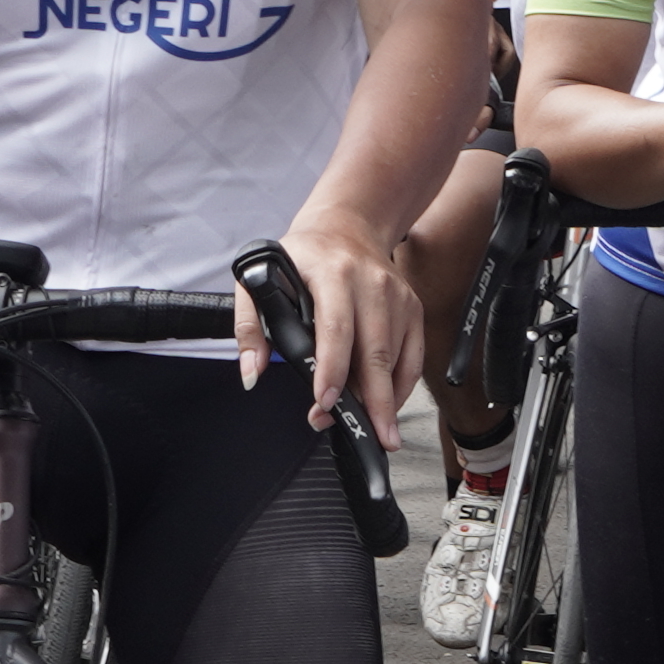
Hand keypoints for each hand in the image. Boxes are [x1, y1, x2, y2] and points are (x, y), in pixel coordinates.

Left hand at [239, 203, 421, 433]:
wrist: (345, 227)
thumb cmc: (301, 258)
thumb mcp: (261, 279)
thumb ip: (250, 326)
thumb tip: (252, 372)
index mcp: (332, 272)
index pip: (336, 327)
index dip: (332, 369)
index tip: (324, 403)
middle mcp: (371, 283)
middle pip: (375, 350)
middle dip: (371, 400)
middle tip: (370, 437)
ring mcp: (398, 296)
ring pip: (397, 359)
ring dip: (384, 400)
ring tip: (374, 430)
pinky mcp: (413, 308)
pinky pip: (413, 357)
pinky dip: (401, 387)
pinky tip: (388, 408)